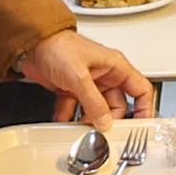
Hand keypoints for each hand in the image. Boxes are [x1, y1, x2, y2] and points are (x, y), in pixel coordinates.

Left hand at [23, 28, 155, 122]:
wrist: (30, 43)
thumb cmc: (58, 46)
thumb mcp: (79, 76)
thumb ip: (94, 102)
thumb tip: (105, 121)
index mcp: (115, 66)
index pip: (140, 89)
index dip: (145, 108)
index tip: (141, 125)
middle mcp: (104, 75)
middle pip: (117, 105)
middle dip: (110, 120)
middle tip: (103, 131)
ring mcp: (88, 84)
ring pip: (96, 110)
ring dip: (88, 120)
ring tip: (82, 128)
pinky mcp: (71, 89)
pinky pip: (75, 109)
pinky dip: (69, 117)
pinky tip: (63, 121)